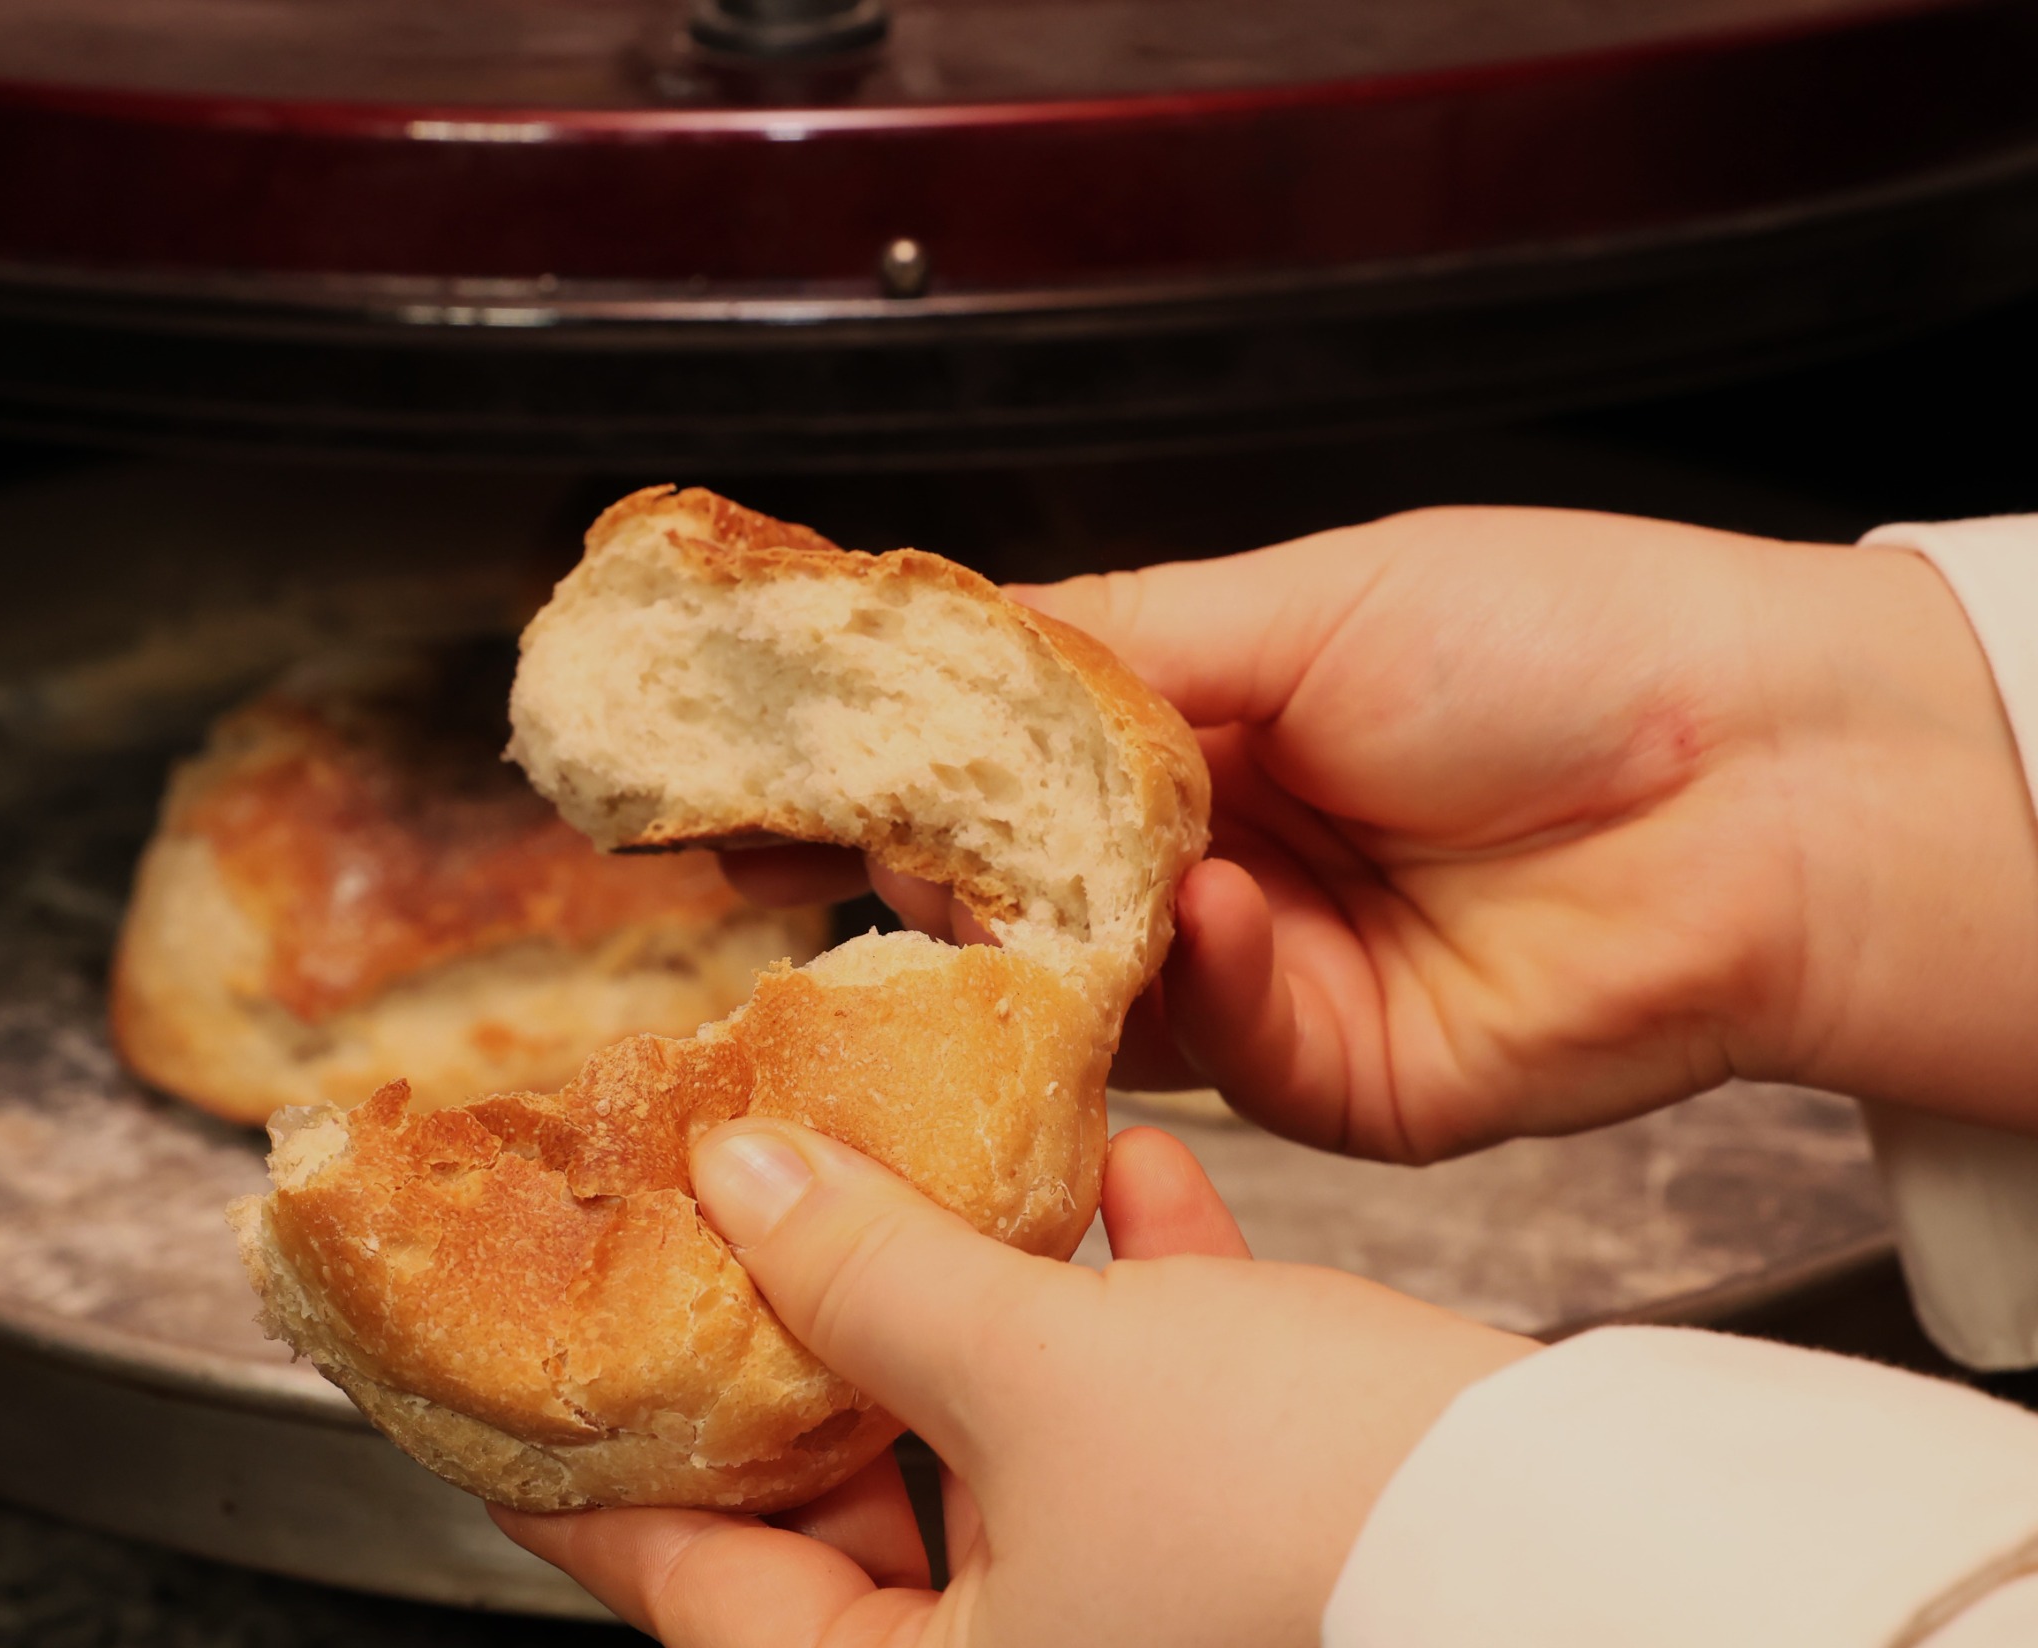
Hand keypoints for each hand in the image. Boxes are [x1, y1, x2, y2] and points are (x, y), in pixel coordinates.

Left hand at [494, 1119, 1529, 1645]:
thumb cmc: (1300, 1505)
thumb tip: (740, 1182)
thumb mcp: (1039, 1375)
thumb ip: (870, 1276)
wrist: (1563, 1532)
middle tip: (712, 1231)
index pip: (692, 1588)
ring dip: (963, 1295)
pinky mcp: (1228, 1527)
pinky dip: (1116, 1298)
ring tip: (905, 1167)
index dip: (584, 1478)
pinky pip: (1127, 1410)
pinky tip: (1127, 1173)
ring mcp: (1129, 1596)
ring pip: (986, 1440)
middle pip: (833, 1505)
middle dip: (787, 1350)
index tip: (503, 1394)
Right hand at [734, 509, 2037, 1156]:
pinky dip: (1201, 979)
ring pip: (1096, 988)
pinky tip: (1225, 902)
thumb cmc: (1565, 645)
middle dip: (952, 876)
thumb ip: (1112, 644)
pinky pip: (1213, 1050)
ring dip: (1055, 940)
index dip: (923, 772)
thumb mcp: (1306, 598)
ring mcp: (1270, 978)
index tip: (816, 772)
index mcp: (1213, 724)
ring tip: (1010, 882)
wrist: (1769, 785)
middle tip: (874, 850)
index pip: (1017, 765)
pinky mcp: (1328, 1082)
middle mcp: (1223, 858)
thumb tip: (937, 660)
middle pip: (1032, 889)